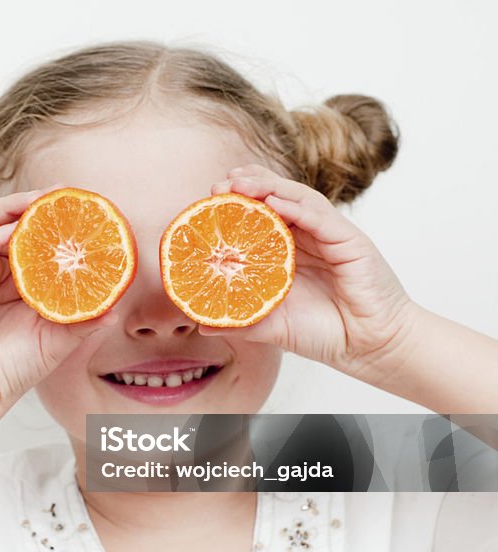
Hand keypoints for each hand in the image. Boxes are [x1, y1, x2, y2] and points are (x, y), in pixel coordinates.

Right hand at [0, 187, 118, 423]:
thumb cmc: (10, 370)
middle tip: (60, 194)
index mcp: (15, 283)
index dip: (52, 222)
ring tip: (37, 199)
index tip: (79, 210)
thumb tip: (115, 309)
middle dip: (32, 204)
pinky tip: (16, 228)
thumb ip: (82, 322)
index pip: (32, 241)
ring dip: (12, 207)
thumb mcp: (57, 342)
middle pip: (9, 224)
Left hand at [204, 164, 417, 380]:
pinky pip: (321, 218)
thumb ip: (240, 321)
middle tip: (219, 185)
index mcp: (288, 252)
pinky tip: (274, 202)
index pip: (260, 216)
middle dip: (248, 186)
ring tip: (239, 183)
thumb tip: (202, 325)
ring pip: (297, 199)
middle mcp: (308, 238)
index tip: (209, 199)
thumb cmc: (324, 333)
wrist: (368, 347)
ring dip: (268, 187)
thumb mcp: (272, 327)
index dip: (236, 203)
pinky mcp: (349, 242)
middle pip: (277, 198)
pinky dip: (297, 207)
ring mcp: (329, 236)